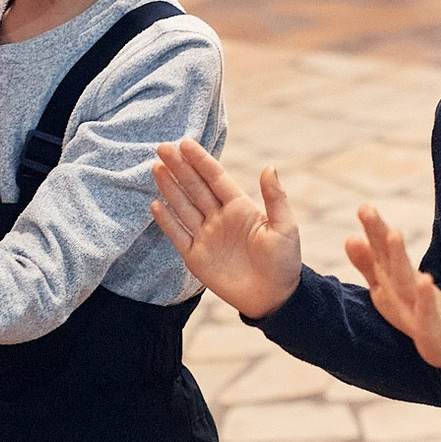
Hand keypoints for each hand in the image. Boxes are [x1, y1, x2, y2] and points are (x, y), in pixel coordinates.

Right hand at [149, 139, 303, 318]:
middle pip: (195, 187)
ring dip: (170, 188)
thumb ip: (275, 198)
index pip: (216, 178)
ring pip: (183, 207)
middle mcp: (220, 218)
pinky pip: (178, 235)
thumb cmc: (284, 262)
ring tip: (156, 168)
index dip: (200, 160)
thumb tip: (269, 167)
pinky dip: (167, 221)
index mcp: (240, 207)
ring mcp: (206, 236)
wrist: (273, 298)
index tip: (185, 143)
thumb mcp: (285, 228)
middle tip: (162, 148)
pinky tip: (156, 204)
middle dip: (179, 167)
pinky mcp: (196, 257)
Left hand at [344, 204, 440, 368]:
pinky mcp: (431, 326)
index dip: (373, 229)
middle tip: (367, 210)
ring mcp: (419, 304)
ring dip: (399, 257)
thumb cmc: (415, 309)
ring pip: (406, 280)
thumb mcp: (387, 287)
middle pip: (390, 257)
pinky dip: (425, 296)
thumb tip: (349, 237)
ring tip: (394, 233)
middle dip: (379, 234)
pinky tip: (425, 280)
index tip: (363, 207)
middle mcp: (407, 284)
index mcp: (395, 276)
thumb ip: (368, 264)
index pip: (381, 249)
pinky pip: (426, 310)